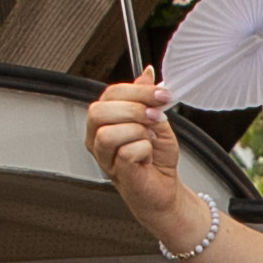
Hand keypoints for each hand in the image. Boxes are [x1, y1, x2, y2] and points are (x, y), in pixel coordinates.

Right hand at [85, 76, 191, 240]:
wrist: (165, 188)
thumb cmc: (156, 158)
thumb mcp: (156, 119)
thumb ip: (147, 98)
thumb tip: (146, 74)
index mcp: (105, 119)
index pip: (110, 94)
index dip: (137, 91)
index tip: (161, 95)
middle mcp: (97, 137)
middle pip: (99, 111)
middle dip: (134, 110)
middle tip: (154, 118)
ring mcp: (103, 157)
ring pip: (110, 133)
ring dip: (138, 133)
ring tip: (150, 140)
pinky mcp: (115, 172)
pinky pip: (125, 152)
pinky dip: (144, 150)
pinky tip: (147, 156)